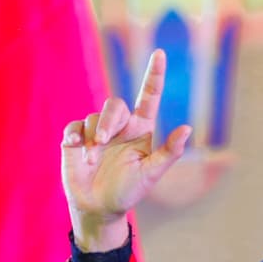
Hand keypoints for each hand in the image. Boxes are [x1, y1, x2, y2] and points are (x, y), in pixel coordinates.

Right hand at [61, 50, 191, 250]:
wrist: (98, 208)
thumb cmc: (128, 192)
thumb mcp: (151, 175)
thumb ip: (169, 152)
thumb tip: (187, 128)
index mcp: (141, 130)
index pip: (149, 96)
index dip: (154, 75)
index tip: (160, 53)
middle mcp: (120, 126)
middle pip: (115, 104)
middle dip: (109, 120)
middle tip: (104, 142)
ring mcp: (97, 131)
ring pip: (94, 116)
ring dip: (93, 136)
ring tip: (92, 159)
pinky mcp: (76, 138)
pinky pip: (75, 126)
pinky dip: (75, 135)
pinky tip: (76, 147)